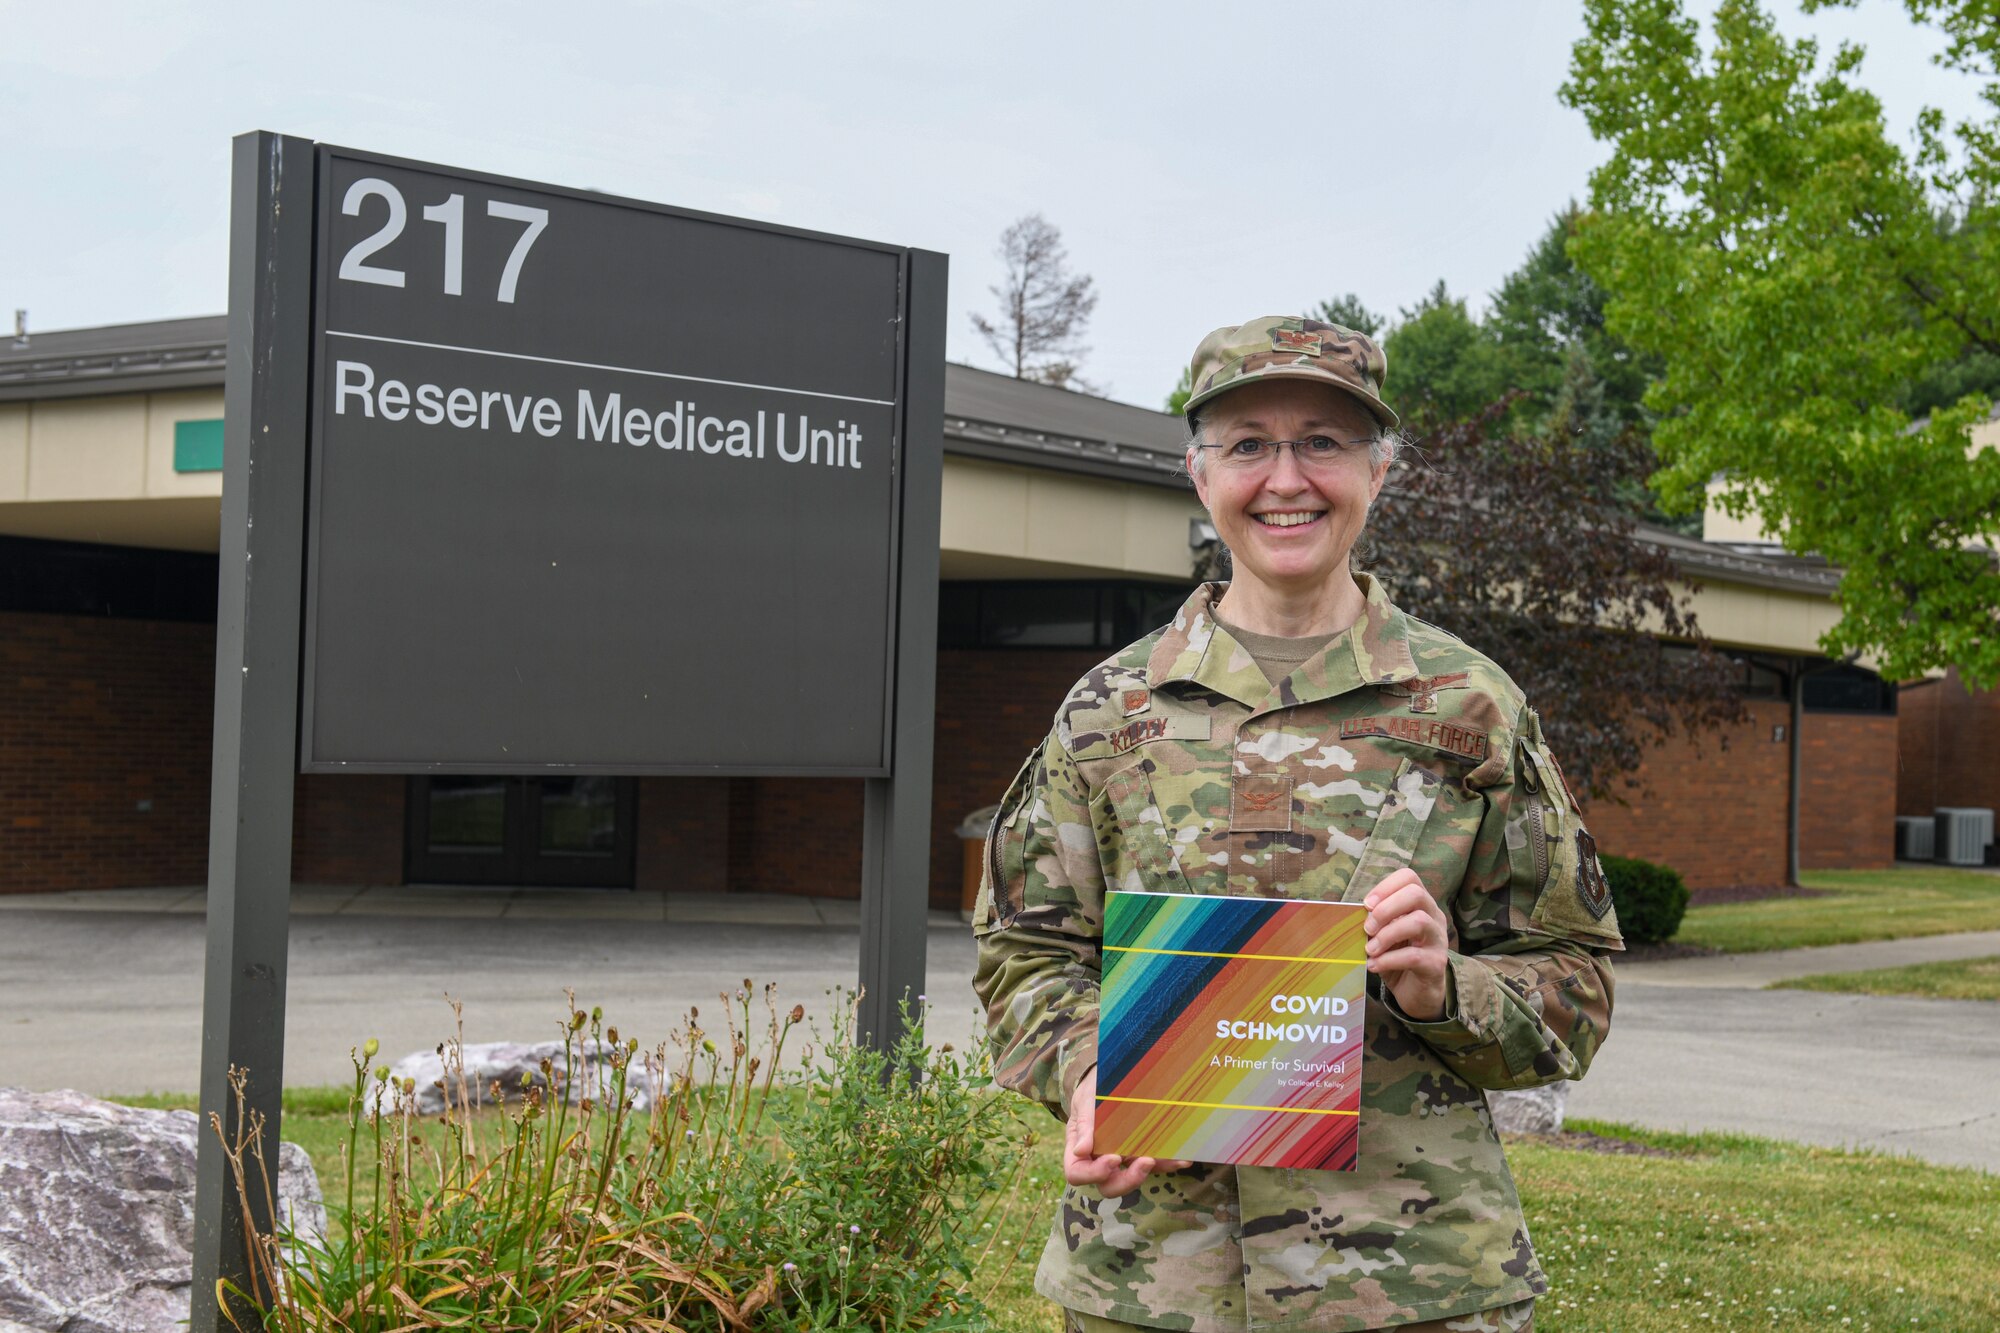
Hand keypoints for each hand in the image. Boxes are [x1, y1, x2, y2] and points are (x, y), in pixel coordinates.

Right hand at [1063, 1068, 1190, 1197]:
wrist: (1109, 1078)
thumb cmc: (1092, 1089)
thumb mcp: (1085, 1100)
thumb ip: (1085, 1124)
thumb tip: (1081, 1151)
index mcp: (1078, 1151)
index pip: (1077, 1174)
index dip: (1095, 1173)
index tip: (1114, 1158)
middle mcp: (1098, 1160)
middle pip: (1108, 1186)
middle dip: (1128, 1180)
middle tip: (1146, 1162)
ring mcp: (1121, 1159)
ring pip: (1134, 1178)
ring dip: (1153, 1173)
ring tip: (1173, 1159)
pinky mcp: (1140, 1153)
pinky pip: (1153, 1164)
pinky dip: (1168, 1163)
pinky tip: (1183, 1158)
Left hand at [1363, 868, 1451, 1021]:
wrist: (1418, 993)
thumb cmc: (1398, 958)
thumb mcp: (1384, 935)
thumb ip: (1374, 922)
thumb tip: (1352, 913)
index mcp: (1421, 905)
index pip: (1409, 878)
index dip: (1385, 886)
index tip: (1366, 904)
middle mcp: (1434, 917)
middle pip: (1416, 894)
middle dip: (1386, 908)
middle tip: (1367, 928)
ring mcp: (1438, 940)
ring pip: (1418, 921)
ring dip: (1386, 934)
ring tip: (1370, 949)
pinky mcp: (1436, 964)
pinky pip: (1414, 955)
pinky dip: (1388, 960)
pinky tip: (1373, 966)